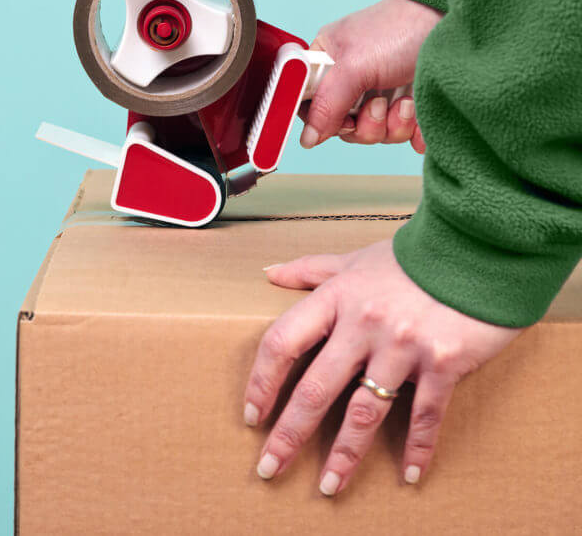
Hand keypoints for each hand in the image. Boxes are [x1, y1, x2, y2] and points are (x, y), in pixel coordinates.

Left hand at [242, 240, 520, 495]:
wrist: (480, 246)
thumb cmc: (414, 256)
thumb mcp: (356, 260)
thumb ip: (311, 270)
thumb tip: (269, 272)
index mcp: (336, 299)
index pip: (282, 344)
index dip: (262, 382)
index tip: (252, 414)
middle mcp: (363, 325)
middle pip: (315, 390)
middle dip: (289, 435)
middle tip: (270, 467)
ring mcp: (403, 346)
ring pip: (364, 412)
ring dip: (344, 455)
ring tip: (329, 486)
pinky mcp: (444, 362)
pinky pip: (426, 414)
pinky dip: (418, 447)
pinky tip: (409, 474)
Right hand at [301, 0, 442, 152]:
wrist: (453, 22)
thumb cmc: (401, 28)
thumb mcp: (353, 65)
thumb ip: (326, 104)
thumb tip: (308, 138)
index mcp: (330, 65)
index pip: (310, 106)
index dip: (323, 120)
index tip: (342, 119)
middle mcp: (353, 82)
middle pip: (345, 128)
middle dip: (367, 124)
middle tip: (380, 103)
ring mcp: (384, 96)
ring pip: (376, 135)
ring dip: (394, 125)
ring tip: (406, 101)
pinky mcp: (412, 108)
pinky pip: (407, 137)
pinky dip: (416, 131)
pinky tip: (420, 111)